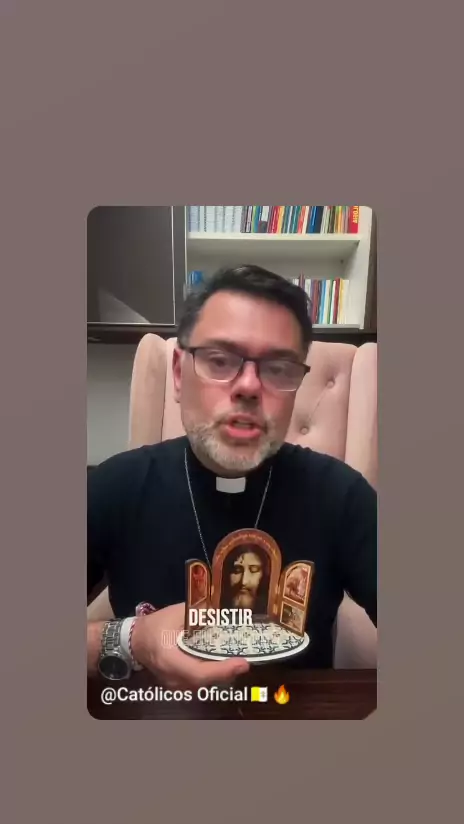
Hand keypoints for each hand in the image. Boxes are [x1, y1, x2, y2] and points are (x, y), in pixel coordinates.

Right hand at [130, 603, 249, 687]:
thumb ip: (199, 612)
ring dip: (221, 675)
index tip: (242, 663)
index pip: (199, 672)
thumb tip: (224, 609)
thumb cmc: (155, 626)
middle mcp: (173, 677)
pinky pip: (198, 683)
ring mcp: (174, 685)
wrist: (135, 640)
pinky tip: (223, 666)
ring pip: (203, 685)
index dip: (222, 670)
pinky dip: (212, 675)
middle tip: (244, 662)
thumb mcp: (176, 613)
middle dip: (226, 672)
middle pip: (205, 681)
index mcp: (170, 659)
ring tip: (236, 664)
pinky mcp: (177, 684)